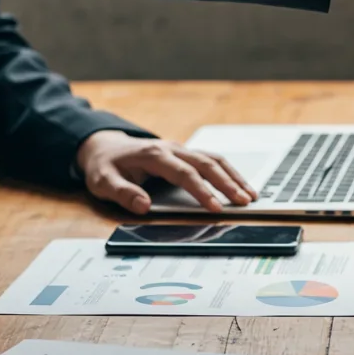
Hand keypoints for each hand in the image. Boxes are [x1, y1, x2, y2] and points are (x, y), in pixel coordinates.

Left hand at [76, 130, 253, 213]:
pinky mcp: (185, 154)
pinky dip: (228, 172)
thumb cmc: (105, 167)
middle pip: (206, 163)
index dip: (201, 190)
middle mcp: (171, 148)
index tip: (215, 208)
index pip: (183, 173)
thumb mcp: (103, 182)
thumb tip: (144, 206)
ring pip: (213, 159)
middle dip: (227, 183)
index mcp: (153, 155)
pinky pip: (211, 159)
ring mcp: (180, 149)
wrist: (104, 147)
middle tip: (244, 202)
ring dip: (233, 176)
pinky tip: (239, 185)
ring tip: (250, 195)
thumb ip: (122, 193)